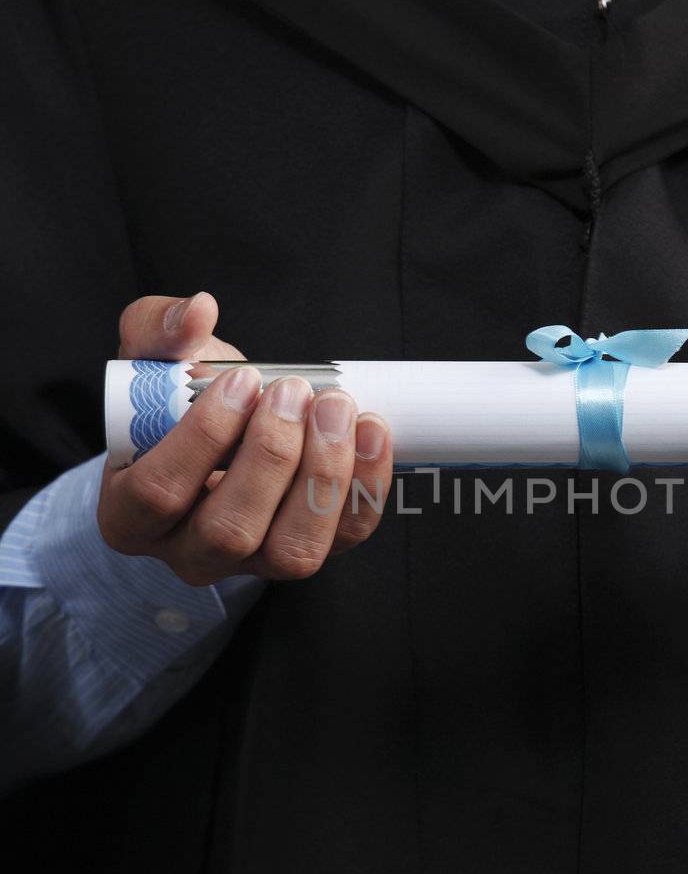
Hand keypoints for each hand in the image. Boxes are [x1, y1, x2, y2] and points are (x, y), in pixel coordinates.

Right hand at [98, 292, 392, 584]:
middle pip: (229, 530)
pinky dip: (366, 485)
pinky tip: (370, 430)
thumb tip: (199, 311)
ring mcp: (253, 562)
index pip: (158, 492)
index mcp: (130, 513)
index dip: (202, 436)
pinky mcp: (308, 548)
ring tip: (336, 409)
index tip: (242, 380)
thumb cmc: (177, 403)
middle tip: (294, 392)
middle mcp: (190, 552)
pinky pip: (345, 537)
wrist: (224, 429)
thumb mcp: (153, 359)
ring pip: (292, 550)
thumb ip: (160, 329)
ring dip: (323, 476)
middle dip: (270, 456)